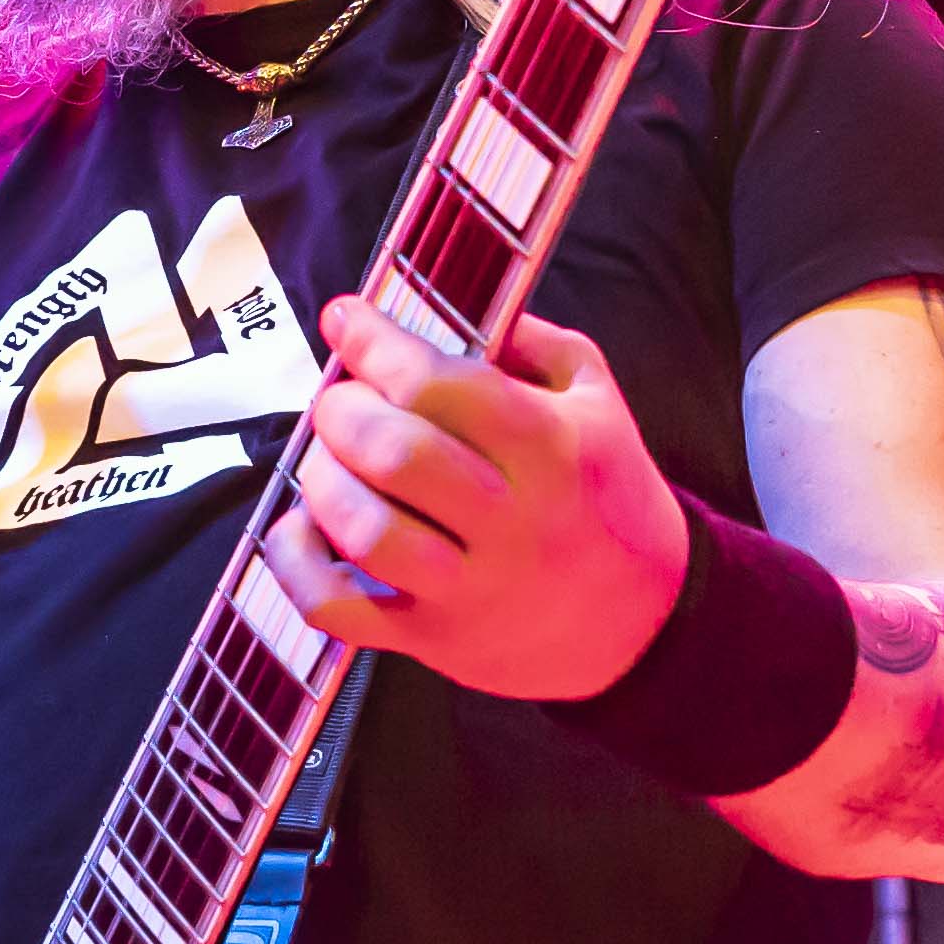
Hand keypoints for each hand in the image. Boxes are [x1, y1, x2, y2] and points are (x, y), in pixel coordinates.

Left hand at [260, 296, 691, 701]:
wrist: (647, 620)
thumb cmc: (608, 497)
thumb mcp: (598, 401)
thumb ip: (532, 341)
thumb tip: (444, 306)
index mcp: (549, 449)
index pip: (439, 384)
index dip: (374, 343)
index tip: (344, 318)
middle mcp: (509, 520)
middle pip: (393, 453)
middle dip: (342, 410)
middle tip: (340, 400)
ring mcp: (468, 587)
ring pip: (364, 530)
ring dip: (323, 481)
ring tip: (330, 461)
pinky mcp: (432, 638)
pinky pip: (337, 609)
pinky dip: (296, 567)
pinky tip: (299, 529)